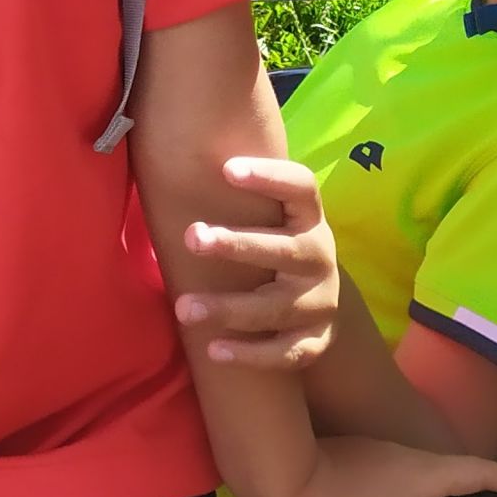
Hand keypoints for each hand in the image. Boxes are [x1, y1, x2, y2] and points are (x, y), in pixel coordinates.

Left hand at [174, 156, 338, 368]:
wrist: (319, 299)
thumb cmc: (274, 243)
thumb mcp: (271, 216)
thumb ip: (240, 192)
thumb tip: (175, 142)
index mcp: (309, 219)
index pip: (301, 189)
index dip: (269, 177)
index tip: (226, 168)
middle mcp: (319, 257)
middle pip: (282, 250)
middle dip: (237, 245)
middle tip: (192, 237)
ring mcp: (321, 302)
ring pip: (276, 308)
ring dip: (229, 308)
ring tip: (183, 308)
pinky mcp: (316, 340)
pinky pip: (286, 353)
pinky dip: (251, 355)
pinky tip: (213, 351)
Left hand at [257, 435, 496, 496]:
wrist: (270, 475)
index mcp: (420, 472)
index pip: (477, 471)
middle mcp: (401, 456)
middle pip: (451, 469)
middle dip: (479, 485)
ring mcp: (373, 456)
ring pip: (419, 472)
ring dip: (441, 489)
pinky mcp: (348, 462)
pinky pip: (394, 477)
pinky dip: (410, 494)